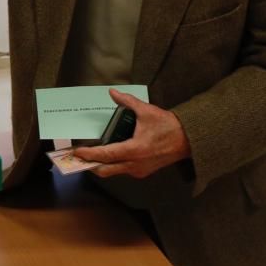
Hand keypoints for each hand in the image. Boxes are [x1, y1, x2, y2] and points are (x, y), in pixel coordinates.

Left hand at [72, 89, 190, 178]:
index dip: (89, 154)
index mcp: (134, 149)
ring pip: (113, 172)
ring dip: (101, 165)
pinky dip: (113, 165)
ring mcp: (139, 170)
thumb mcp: (147, 111)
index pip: (105, 155)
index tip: (77, 152)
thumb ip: (127, 101)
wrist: (188, 140)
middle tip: (78, 158)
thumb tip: (113, 92)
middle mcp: (135, 164)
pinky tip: (108, 156)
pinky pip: (123, 171)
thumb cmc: (168, 126)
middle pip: (105, 170)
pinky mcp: (143, 172)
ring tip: (90, 156)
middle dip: (90, 165)